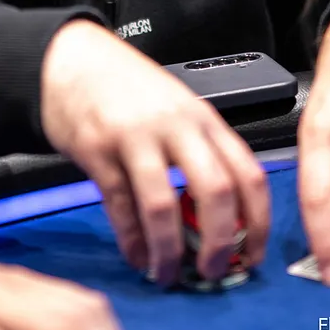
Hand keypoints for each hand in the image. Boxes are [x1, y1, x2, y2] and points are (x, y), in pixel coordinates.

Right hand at [39, 20, 269, 284]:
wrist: (71, 57)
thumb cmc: (125, 85)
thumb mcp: (176, 107)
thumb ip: (199, 152)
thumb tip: (220, 218)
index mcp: (202, 119)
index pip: (248, 175)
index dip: (258, 223)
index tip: (252, 255)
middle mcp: (174, 126)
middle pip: (215, 191)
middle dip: (219, 242)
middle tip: (212, 271)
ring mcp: (135, 137)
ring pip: (163, 205)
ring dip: (169, 250)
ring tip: (167, 272)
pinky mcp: (97, 149)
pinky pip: (120, 204)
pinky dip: (131, 239)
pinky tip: (135, 255)